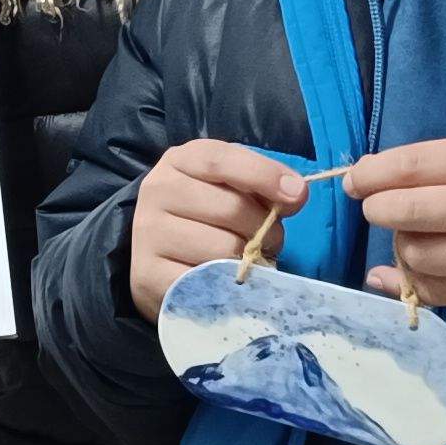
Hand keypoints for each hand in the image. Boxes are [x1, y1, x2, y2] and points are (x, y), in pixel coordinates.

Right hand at [130, 140, 309, 319]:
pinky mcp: (149, 275)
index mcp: (179, 161)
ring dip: (248, 259)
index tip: (296, 195)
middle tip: (269, 239)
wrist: (160, 256)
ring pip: (221, 249)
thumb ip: (263, 183)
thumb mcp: (230, 186)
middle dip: (263, 227)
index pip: (221, 160)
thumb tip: (295, 194)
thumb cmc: (206, 215)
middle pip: (229, 208)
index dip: (263, 175)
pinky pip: (205, 282)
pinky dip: (228, 284)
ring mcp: (149, 234)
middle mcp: (157, 191)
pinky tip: (226, 280)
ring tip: (247, 259)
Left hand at [345, 137, 445, 309]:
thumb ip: (440, 165)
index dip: (374, 173)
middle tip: (377, 208)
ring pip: (418, 255)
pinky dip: (406, 281)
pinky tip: (391, 273)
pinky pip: (436, 292)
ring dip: (401, 244)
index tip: (355, 180)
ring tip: (413, 235)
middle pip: (410, 211)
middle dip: (379, 209)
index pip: (417, 165)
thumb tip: (371, 175)